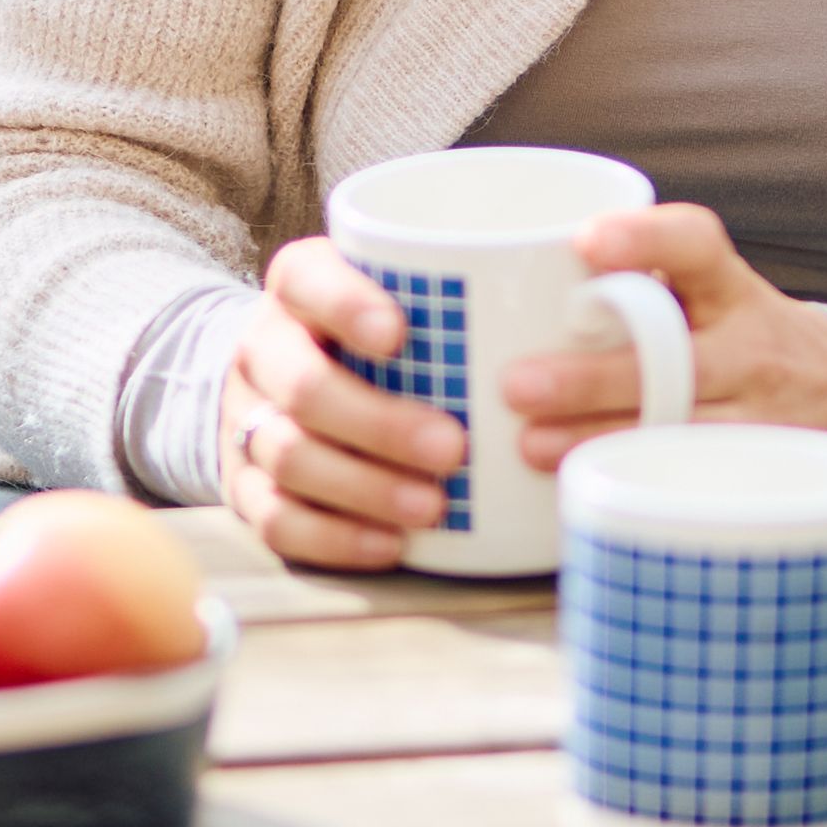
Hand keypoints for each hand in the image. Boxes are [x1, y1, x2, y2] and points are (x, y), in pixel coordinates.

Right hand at [217, 238, 464, 573]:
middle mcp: (262, 348)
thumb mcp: (395, 290)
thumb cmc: (371, 334)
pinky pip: (276, 519)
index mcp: (298, 288)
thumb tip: (584, 296)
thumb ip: (453, 291)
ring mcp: (244, 420)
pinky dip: (334, 536)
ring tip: (432, 507)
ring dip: (364, 486)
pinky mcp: (242, 485)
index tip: (400, 333)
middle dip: (379, 422)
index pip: (307, 281)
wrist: (278, 378)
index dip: (345, 305)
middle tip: (453, 447)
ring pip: (289, 455)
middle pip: (303, 385)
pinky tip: (390, 545)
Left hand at [505, 202, 826, 466]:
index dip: (644, 238)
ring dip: (598, 439)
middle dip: (593, 378)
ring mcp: (763, 414)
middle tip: (517, 384)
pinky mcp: (763, 471)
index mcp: (728, 286)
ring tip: (531, 444)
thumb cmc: (730, 331)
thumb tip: (492, 285)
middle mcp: (751, 346)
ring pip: (681, 428)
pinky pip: (695, 480)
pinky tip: (582, 487)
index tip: (584, 240)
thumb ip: (631, 282)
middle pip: (676, 359)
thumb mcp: (706, 289)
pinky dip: (635, 483)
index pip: (698, 244)